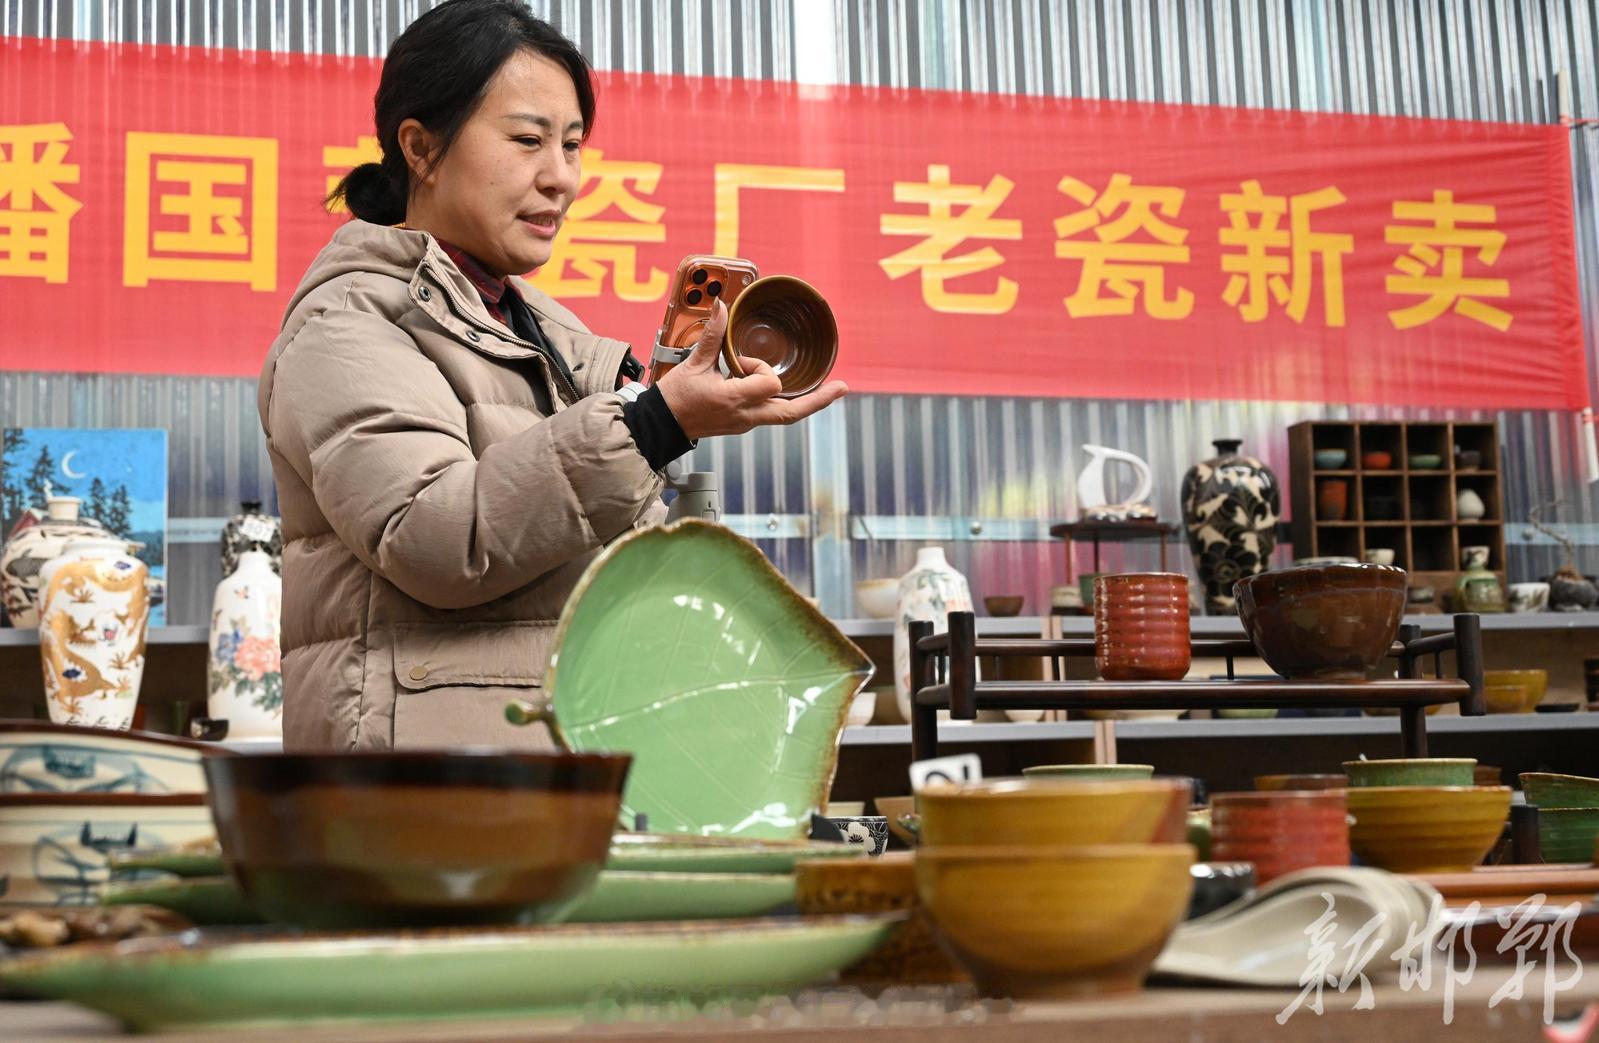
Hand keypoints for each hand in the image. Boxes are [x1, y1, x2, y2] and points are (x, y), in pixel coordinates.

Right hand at [655, 299, 848, 439]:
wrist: (661, 427)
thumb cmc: (675, 398)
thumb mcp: (693, 364)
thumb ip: (711, 335)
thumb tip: (720, 306)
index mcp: (733, 400)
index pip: (768, 382)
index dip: (759, 367)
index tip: (739, 363)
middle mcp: (745, 416)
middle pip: (792, 413)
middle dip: (819, 400)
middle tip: (842, 387)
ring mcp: (746, 423)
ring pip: (786, 416)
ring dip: (806, 402)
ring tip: (830, 390)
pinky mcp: (744, 424)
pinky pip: (773, 414)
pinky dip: (785, 402)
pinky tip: (792, 393)